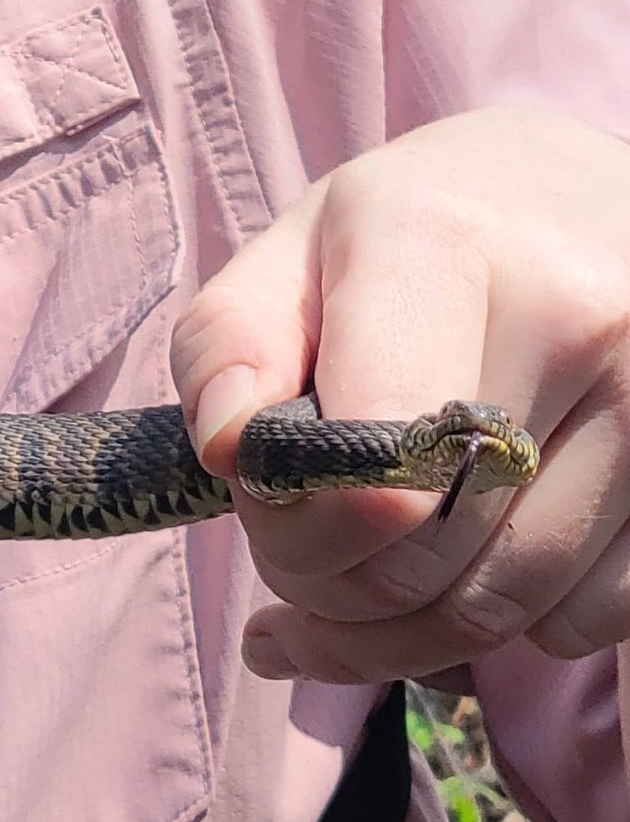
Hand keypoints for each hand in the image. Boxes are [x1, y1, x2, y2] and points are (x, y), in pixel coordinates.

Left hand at [169, 108, 629, 684]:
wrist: (584, 193)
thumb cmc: (417, 231)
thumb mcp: (298, 249)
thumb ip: (229, 344)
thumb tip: (229, 446)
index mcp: (442, 246)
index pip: (374, 476)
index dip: (298, 540)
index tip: (269, 512)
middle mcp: (574, 315)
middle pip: (430, 562)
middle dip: (338, 594)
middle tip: (307, 557)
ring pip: (512, 611)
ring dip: (420, 629)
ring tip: (377, 570)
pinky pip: (592, 618)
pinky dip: (519, 619)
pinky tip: (478, 553)